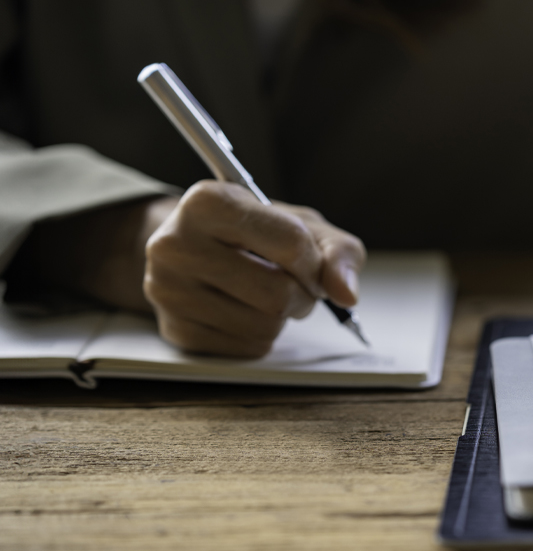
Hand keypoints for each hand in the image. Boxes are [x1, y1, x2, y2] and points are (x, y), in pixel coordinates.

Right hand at [143, 181, 365, 357]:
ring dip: (283, 318)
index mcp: (209, 202)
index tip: (312, 265)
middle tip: (295, 284)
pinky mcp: (173, 329)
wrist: (196, 247)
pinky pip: (246, 349)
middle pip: (278, 293)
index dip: (315, 263)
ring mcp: (168, 289)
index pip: (291, 243)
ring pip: (264, 326)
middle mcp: (175, 243)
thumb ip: (337, 251)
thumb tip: (346, 294)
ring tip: (267, 294)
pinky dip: (261, 336)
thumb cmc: (255, 232)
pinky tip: (245, 311)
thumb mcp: (301, 224)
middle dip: (303, 295)